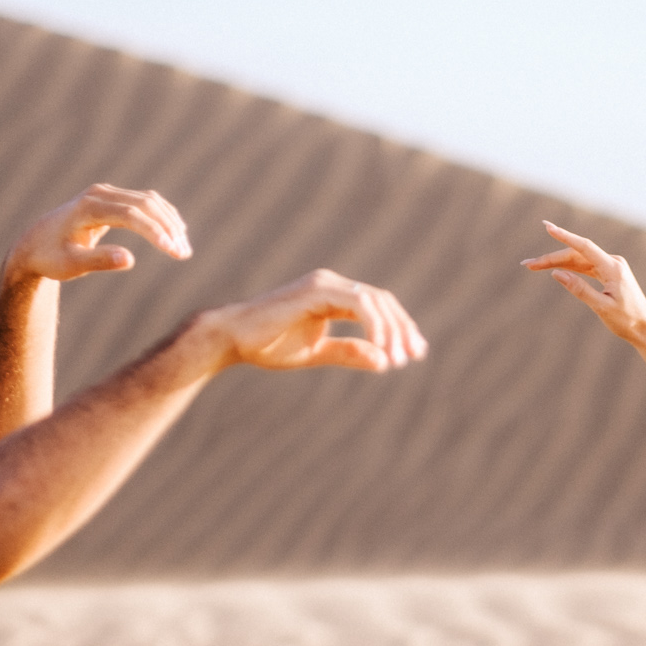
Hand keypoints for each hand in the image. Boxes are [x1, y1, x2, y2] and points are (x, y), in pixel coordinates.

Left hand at [7, 183, 191, 281]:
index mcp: (88, 208)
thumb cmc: (51, 257)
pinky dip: (161, 217)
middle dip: (168, 228)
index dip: (154, 232)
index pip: (131, 215)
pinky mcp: (111, 198)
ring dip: (169, 222)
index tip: (173, 252)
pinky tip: (174, 233)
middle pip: (145, 204)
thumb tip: (129, 259)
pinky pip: (143, 202)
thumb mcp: (70, 265)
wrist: (35, 244)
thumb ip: (98, 261)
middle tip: (183, 254)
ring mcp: (106, 193)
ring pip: (148, 201)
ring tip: (182, 249)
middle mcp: (99, 194)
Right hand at [199, 269, 427, 372]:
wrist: (232, 339)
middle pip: (382, 300)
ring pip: (373, 300)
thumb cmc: (268, 345)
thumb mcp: (317, 352)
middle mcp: (331, 283)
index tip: (413, 354)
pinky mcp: (316, 290)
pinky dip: (373, 324)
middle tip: (412, 357)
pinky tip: (380, 347)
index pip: (377, 306)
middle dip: (402, 329)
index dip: (399, 328)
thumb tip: (384, 362)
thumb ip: (349, 353)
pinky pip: (357, 303)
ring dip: (391, 330)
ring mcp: (324, 283)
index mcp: (333, 295)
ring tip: (397, 358)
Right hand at [522, 222, 645, 345]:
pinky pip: (586, 266)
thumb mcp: (601, 307)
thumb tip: (556, 273)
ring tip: (534, 266)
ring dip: (558, 262)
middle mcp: (613, 262)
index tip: (548, 227)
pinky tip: (555, 268)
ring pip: (579, 260)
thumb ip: (579, 289)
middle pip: (577, 254)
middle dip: (551, 258)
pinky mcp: (609, 273)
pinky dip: (570, 267)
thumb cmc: (626, 321)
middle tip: (528, 264)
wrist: (645, 328)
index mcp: (613, 268)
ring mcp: (611, 267)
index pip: (584, 247)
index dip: (564, 236)